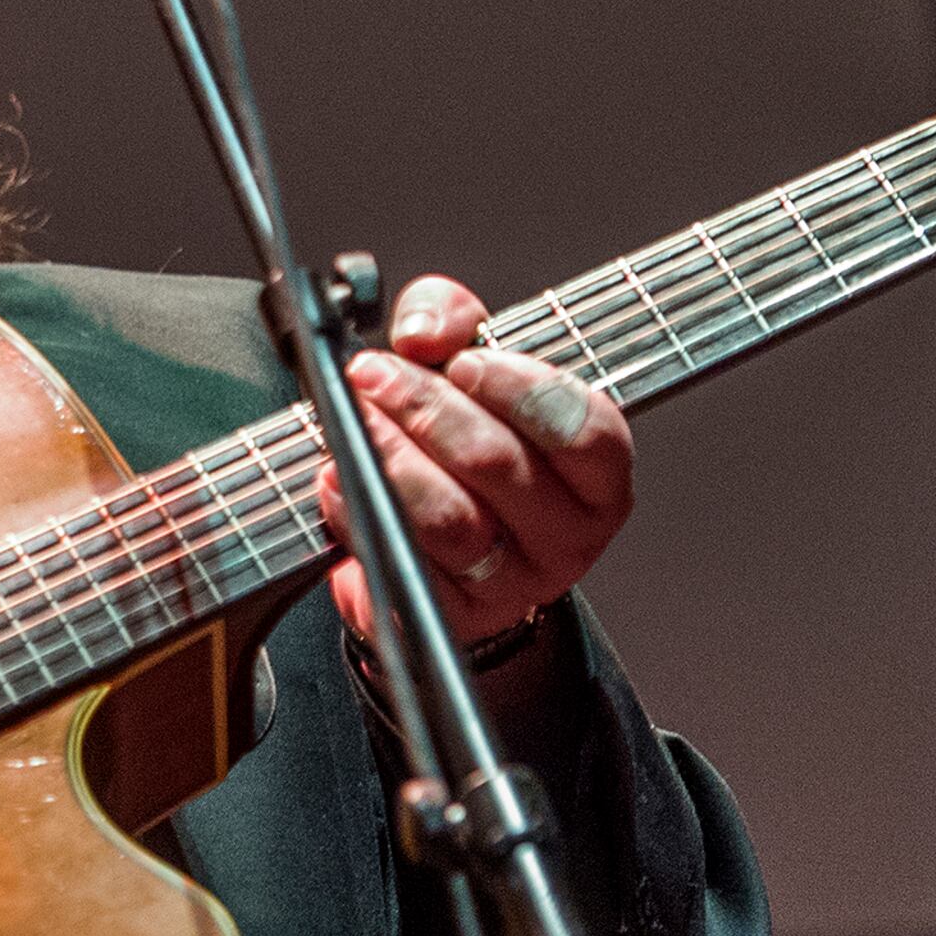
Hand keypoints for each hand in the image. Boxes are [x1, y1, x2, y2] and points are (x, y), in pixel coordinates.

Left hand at [319, 274, 631, 655]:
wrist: (429, 532)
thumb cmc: (461, 431)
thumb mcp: (467, 355)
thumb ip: (453, 317)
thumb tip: (424, 333)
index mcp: (597, 474)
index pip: (587, 432)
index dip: (521, 389)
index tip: (462, 360)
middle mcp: (569, 537)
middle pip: (499, 466)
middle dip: (425, 409)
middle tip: (372, 374)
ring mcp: (513, 585)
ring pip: (451, 521)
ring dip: (389, 458)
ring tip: (352, 422)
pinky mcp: (450, 617)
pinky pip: (403, 566)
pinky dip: (358, 514)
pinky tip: (337, 479)